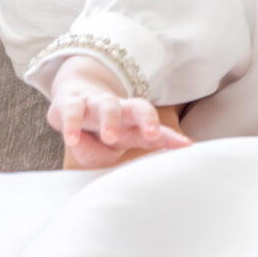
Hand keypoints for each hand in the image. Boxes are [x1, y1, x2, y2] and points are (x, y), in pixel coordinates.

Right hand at [47, 55, 189, 168]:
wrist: (71, 100)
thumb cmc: (97, 132)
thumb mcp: (106, 149)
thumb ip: (105, 156)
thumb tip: (104, 154)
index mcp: (133, 123)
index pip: (155, 128)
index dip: (170, 137)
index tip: (186, 145)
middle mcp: (119, 110)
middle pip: (138, 108)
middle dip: (148, 119)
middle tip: (153, 134)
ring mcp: (95, 104)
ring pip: (107, 106)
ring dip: (110, 120)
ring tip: (110, 137)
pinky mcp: (71, 103)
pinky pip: (73, 111)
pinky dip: (72, 124)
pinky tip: (73, 138)